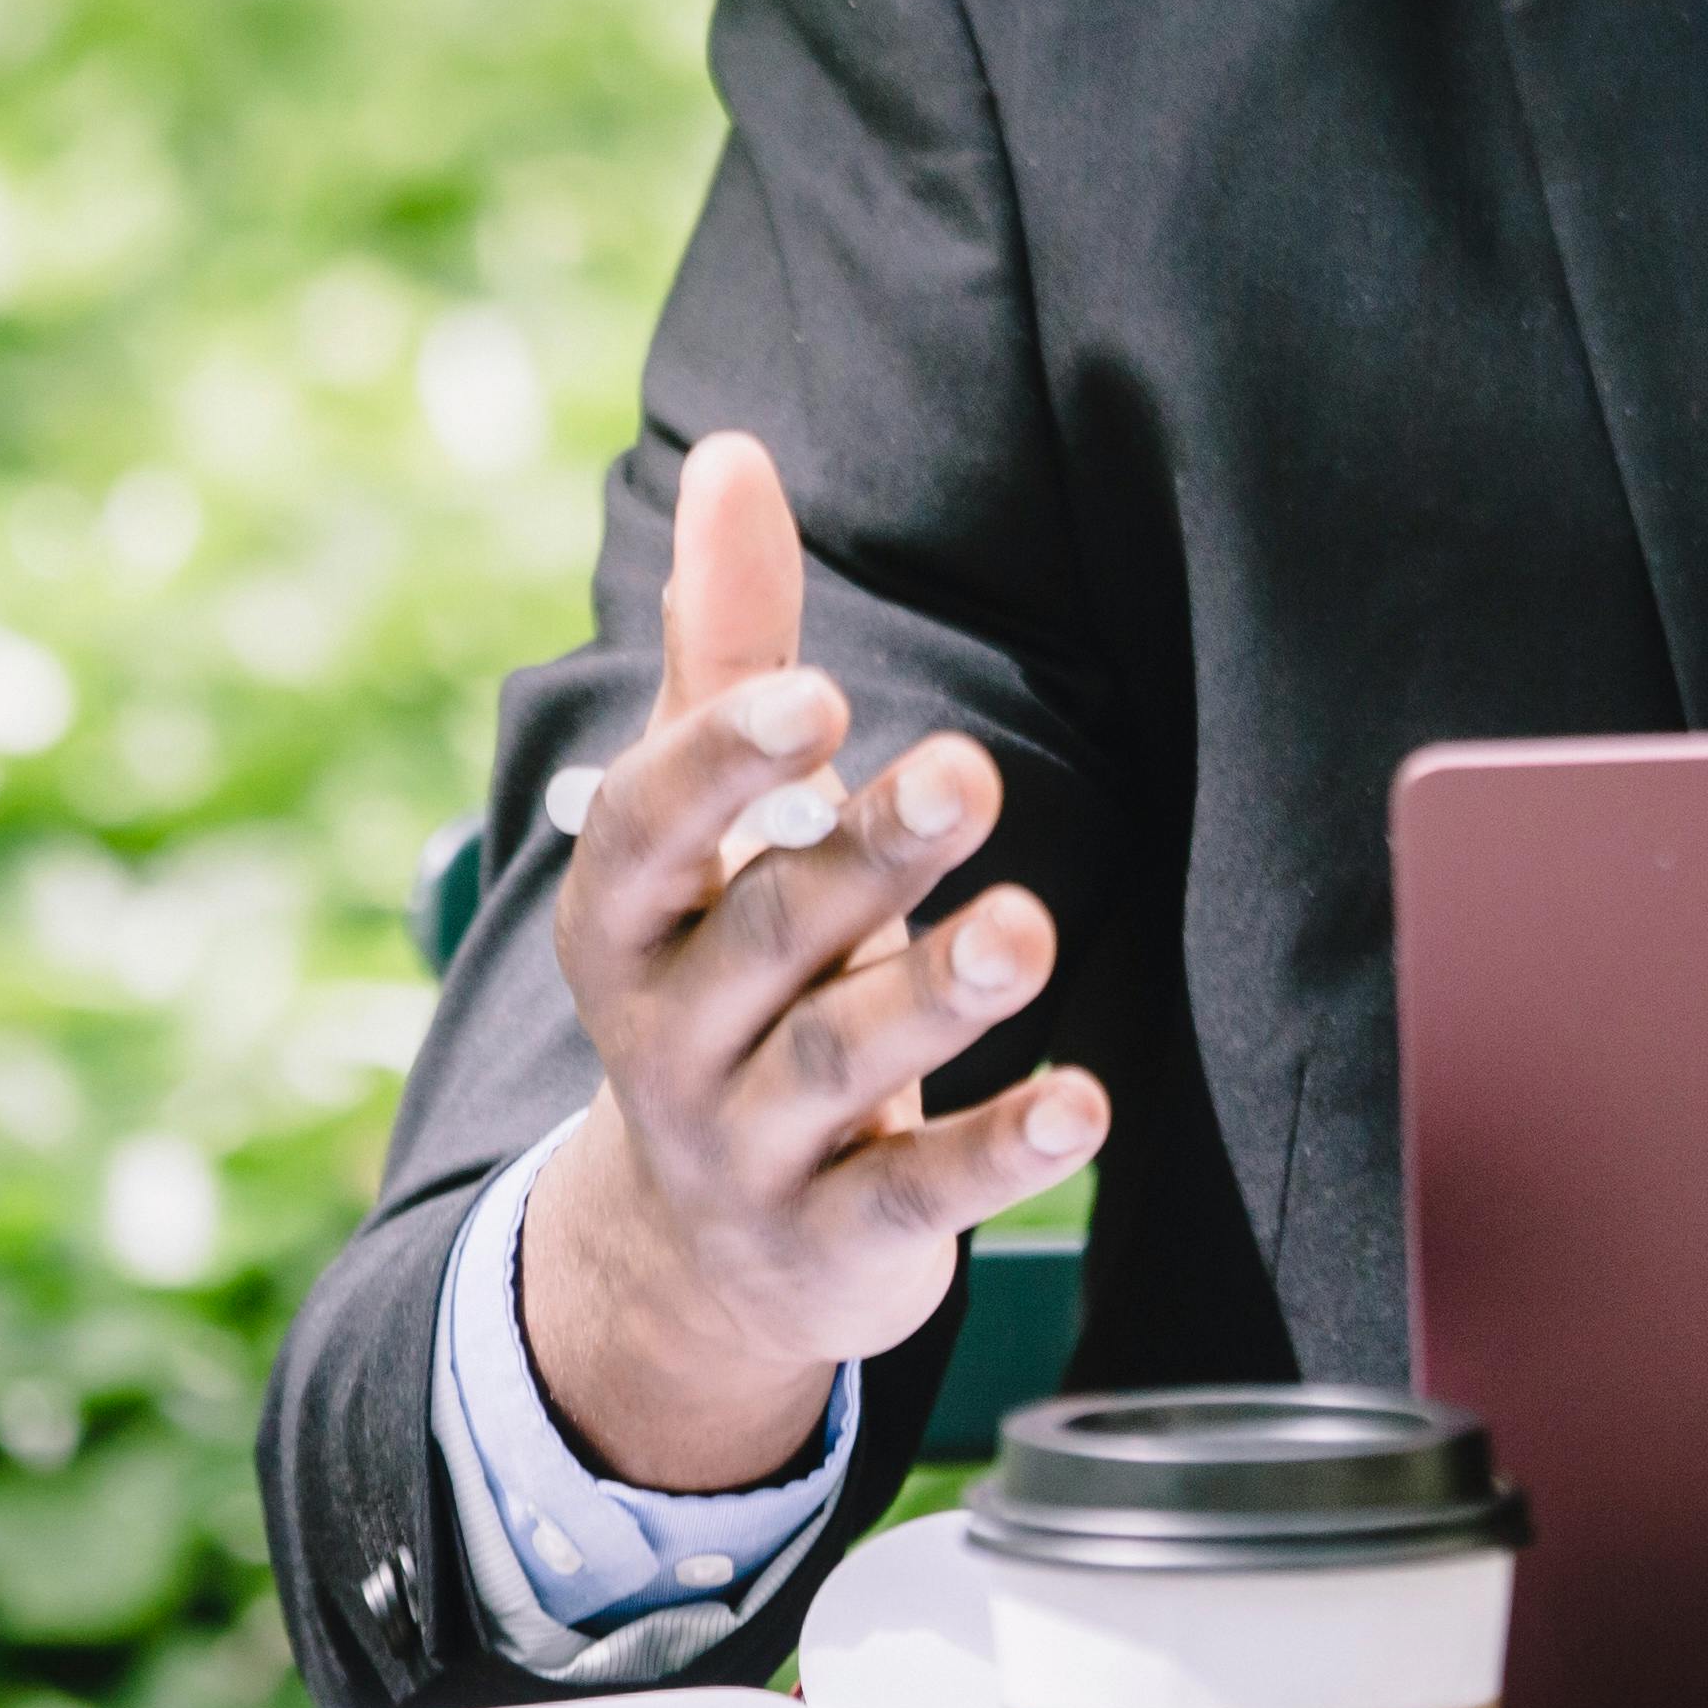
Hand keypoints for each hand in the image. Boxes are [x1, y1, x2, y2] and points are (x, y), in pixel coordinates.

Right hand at [520, 430, 1108, 1492]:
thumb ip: (727, 648)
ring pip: (841, 1066)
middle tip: (969, 773)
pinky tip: (1085, 1104)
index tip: (817, 697)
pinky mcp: (835, 1242)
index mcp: (622, 918)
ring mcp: (744, 1149)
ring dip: (936, 995)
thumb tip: (734, 454)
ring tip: (1028, 927)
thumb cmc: (724, 972)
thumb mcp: (707, 827)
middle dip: (865, 858)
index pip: (648, 832)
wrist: (699, 1253)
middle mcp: (666, 1036)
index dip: (722, 765)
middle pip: (769, 937)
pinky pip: (915, 1196)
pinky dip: (998, 1153)